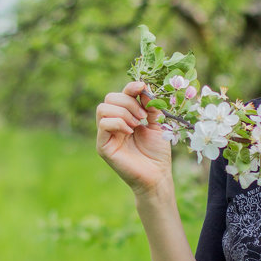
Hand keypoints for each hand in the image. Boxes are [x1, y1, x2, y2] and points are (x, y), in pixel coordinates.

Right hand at [95, 81, 171, 195]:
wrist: (157, 174)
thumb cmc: (157, 152)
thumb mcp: (158, 123)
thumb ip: (151, 105)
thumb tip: (143, 86)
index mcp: (124, 117)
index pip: (120, 95)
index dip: (130, 87)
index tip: (142, 87)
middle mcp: (113, 124)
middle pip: (109, 98)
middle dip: (128, 102)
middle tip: (143, 117)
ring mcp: (106, 135)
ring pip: (103, 108)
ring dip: (123, 112)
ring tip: (137, 124)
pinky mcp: (103, 146)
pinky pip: (103, 124)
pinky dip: (118, 123)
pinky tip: (129, 132)